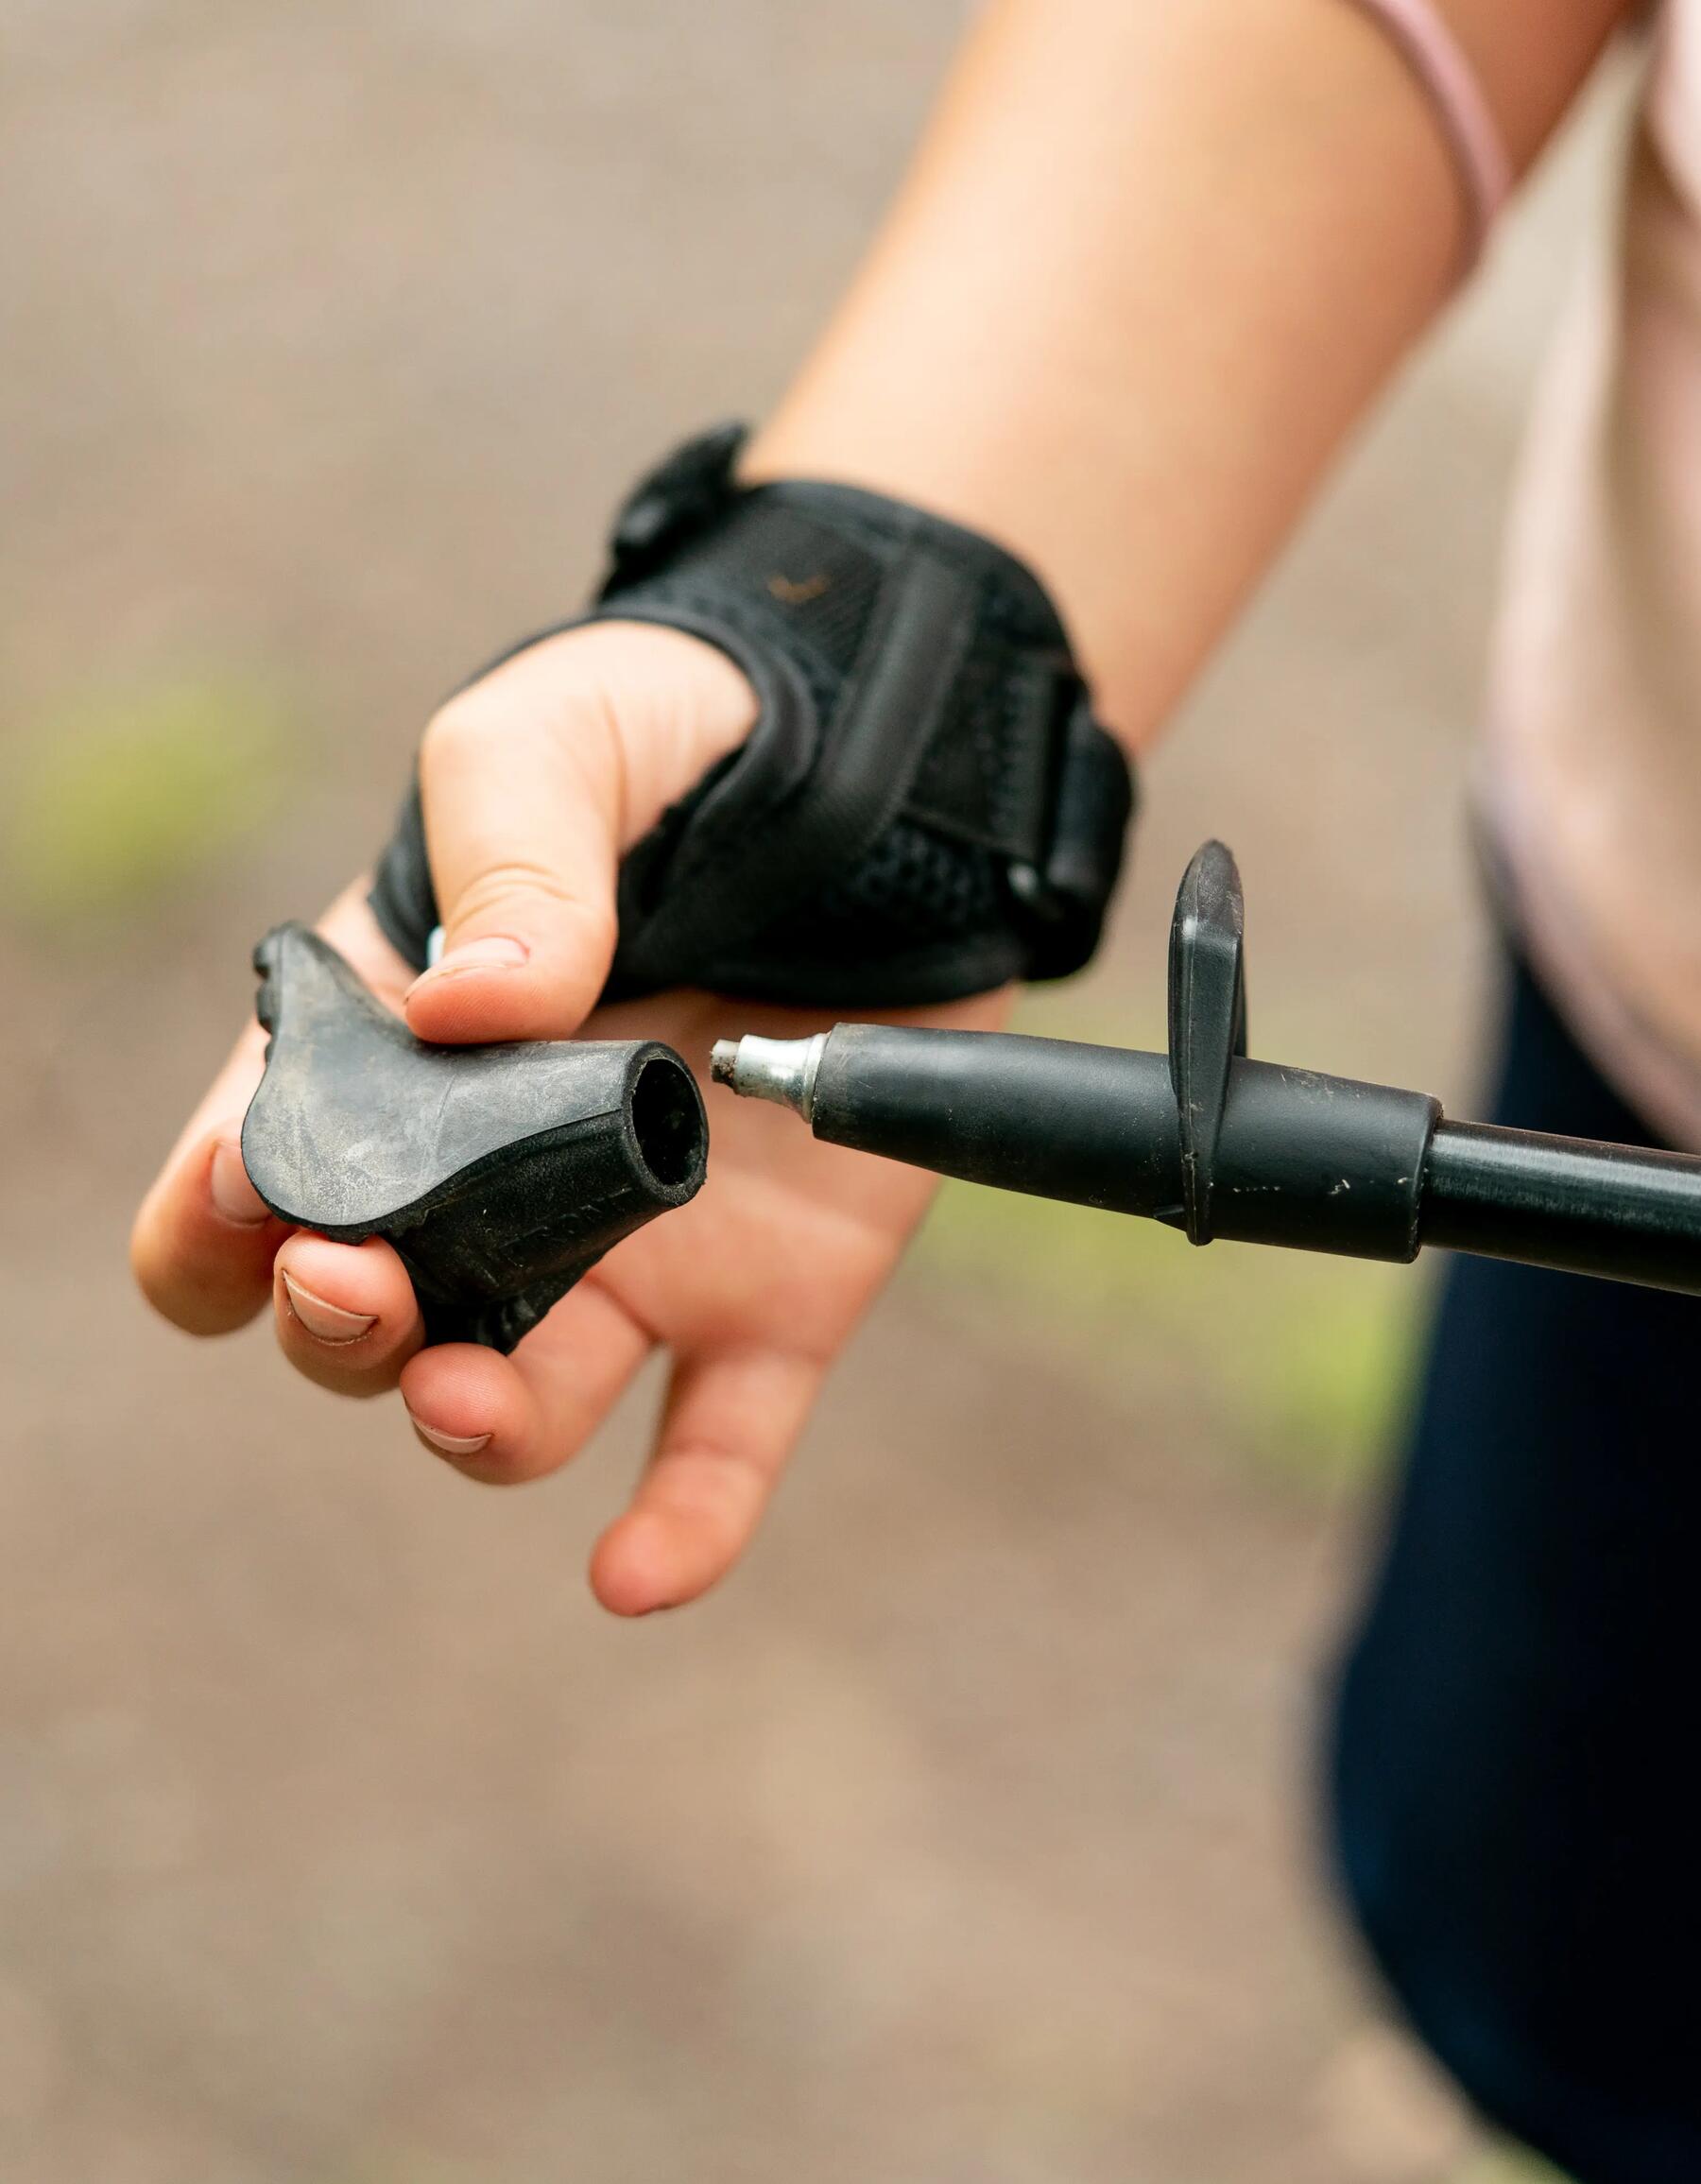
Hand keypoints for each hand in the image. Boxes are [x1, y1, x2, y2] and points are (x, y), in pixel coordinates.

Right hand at [132, 621, 1003, 1613]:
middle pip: (365, 1324)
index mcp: (401, 1056)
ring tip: (468, 1397)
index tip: (245, 1205)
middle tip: (359, 1284)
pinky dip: (685, 1524)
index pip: (247, 1186)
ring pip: (520, 1402)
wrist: (906, 768)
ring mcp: (632, 1249)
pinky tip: (637, 1577)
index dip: (219, 1221)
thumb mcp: (571, 735)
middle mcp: (497, 1181)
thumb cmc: (696, 731)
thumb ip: (510, 850)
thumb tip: (475, 1010)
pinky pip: (719, 1444)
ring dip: (475, 1427)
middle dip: (337, 1329)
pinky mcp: (776, 1294)